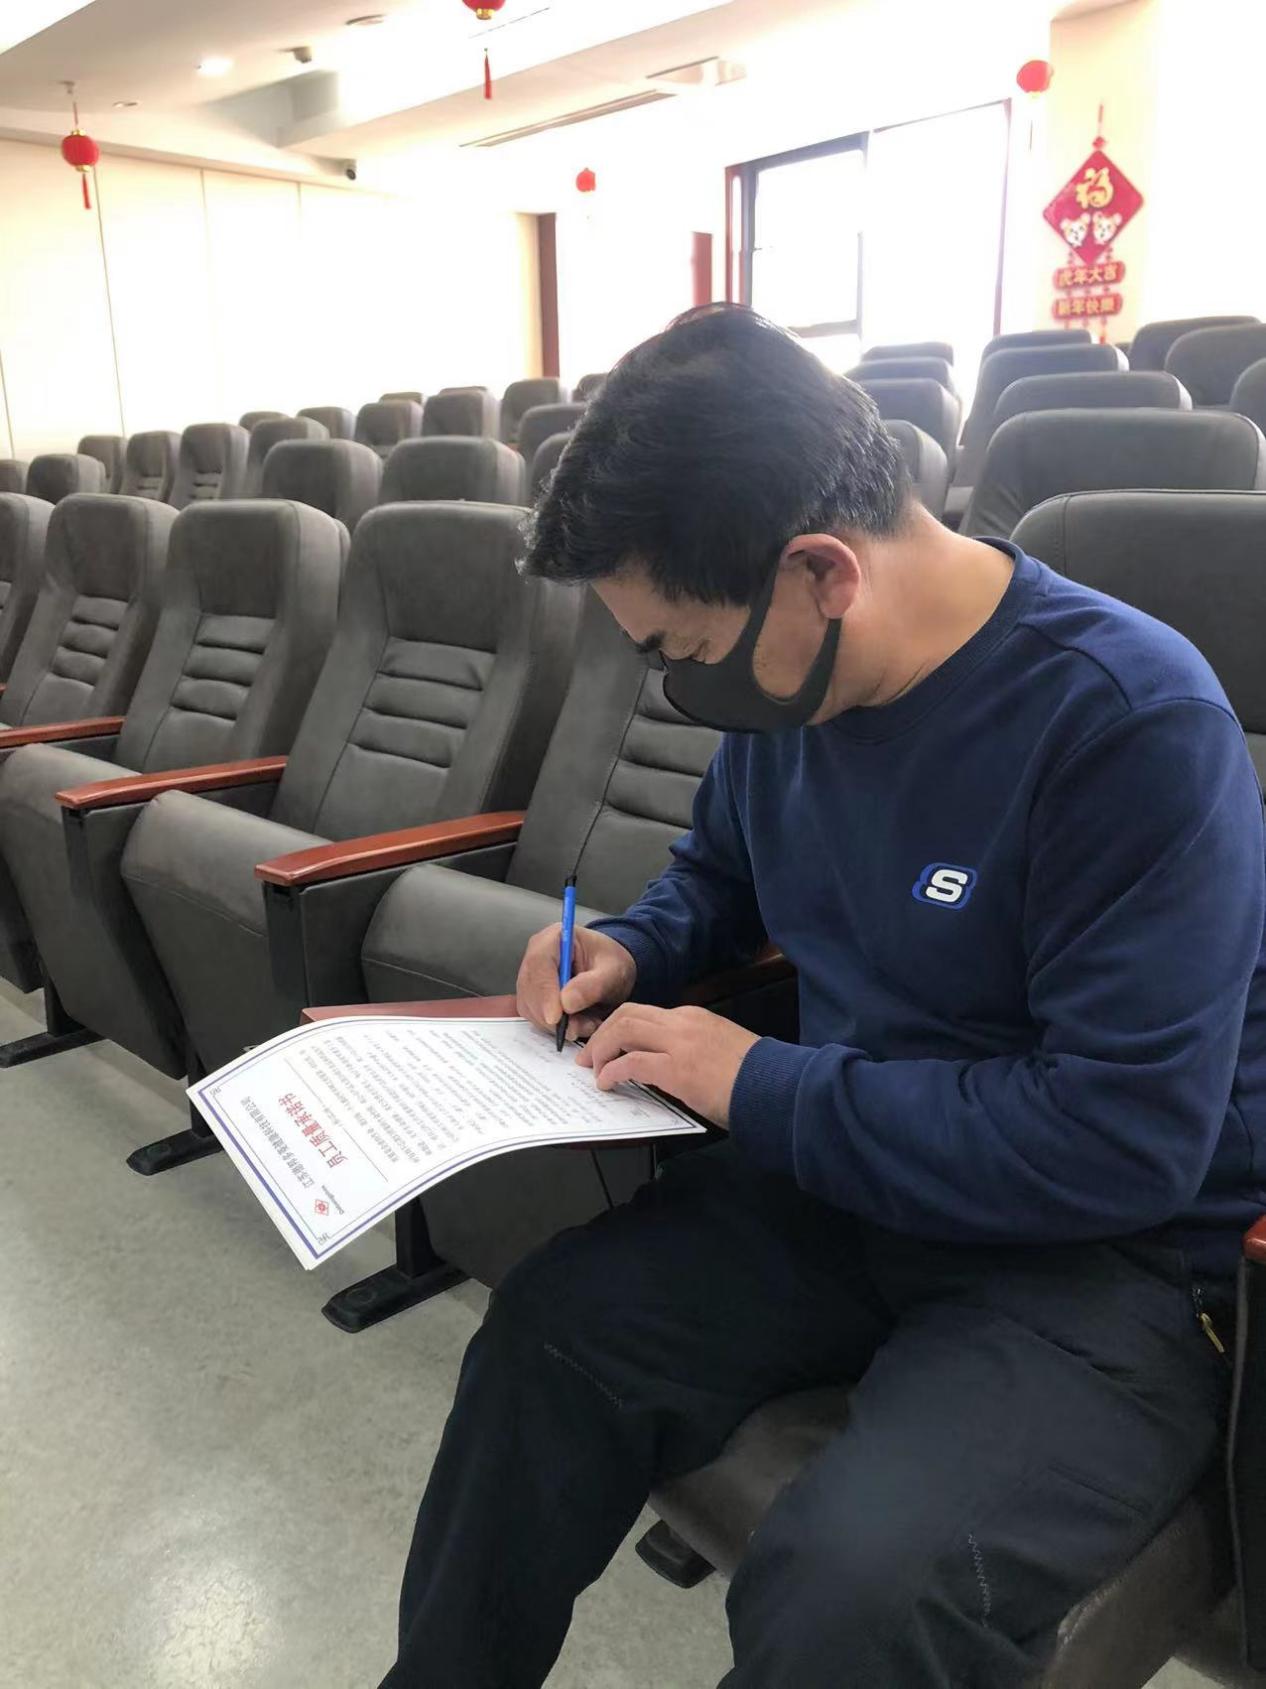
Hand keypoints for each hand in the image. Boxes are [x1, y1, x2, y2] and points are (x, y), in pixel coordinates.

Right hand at [517, 924, 636, 1041]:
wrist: (611, 971)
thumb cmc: (611, 964)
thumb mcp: (613, 971)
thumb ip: (593, 985)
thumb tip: (566, 1002)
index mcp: (554, 938)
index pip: (539, 964)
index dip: (545, 992)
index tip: (556, 1017)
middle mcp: (536, 955)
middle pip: (530, 988)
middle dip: (553, 1015)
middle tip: (581, 1027)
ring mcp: (531, 976)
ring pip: (531, 1007)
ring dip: (556, 1025)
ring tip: (587, 1024)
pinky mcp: (532, 997)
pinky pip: (535, 1017)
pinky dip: (555, 1028)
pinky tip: (578, 1024)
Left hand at [577, 1003, 758, 1127]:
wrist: (774, 1087)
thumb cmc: (752, 1076)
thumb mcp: (718, 1049)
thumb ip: (689, 1048)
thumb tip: (662, 1062)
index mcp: (693, 1017)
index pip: (644, 1013)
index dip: (617, 1028)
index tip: (606, 1044)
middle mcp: (683, 1023)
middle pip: (627, 1015)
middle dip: (601, 1034)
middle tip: (588, 1056)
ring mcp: (679, 1044)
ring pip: (623, 1030)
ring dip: (601, 1049)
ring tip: (593, 1069)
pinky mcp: (677, 1070)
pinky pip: (631, 1063)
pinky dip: (612, 1071)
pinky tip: (607, 1082)